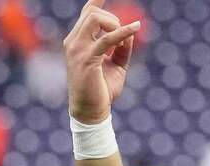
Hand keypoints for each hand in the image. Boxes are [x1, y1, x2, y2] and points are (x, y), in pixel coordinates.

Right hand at [64, 0, 140, 123]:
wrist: (91, 111)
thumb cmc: (101, 90)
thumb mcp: (116, 66)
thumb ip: (122, 50)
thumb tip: (130, 34)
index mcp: (78, 42)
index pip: (86, 14)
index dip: (97, 2)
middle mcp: (74, 42)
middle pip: (91, 13)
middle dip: (112, 17)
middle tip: (126, 33)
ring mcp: (78, 49)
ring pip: (95, 19)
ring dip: (116, 24)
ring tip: (126, 38)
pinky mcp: (87, 59)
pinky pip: (106, 39)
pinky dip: (123, 32)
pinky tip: (135, 29)